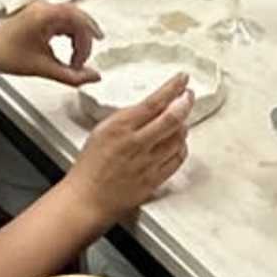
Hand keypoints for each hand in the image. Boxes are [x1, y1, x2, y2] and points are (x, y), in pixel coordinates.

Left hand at [0, 0, 101, 86]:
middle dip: (85, 39)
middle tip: (86, 58)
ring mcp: (41, 10)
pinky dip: (69, 34)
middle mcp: (44, 8)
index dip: (87, 41)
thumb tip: (91, 77)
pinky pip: (61, 21)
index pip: (79, 21)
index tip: (83, 60)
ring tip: (77, 57)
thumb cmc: (4, 53)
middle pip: (77, 17)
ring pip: (70, 19)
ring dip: (77, 37)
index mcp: (46, 14)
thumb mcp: (42, 67)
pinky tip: (68, 49)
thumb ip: (70, 75)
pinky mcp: (38, 16)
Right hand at [70, 77, 192, 221]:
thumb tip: (150, 107)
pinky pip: (177, 160)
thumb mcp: (102, 130)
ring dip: (183, 125)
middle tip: (189, 95)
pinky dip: (182, 148)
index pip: (154, 102)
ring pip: (178, 138)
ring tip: (181, 119)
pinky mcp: (154, 180)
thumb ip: (126, 118)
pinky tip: (178, 143)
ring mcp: (148, 163)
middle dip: (185, 103)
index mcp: (120, 127)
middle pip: (172, 119)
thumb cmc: (90, 166)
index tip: (181, 79)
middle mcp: (136, 144)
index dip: (172, 88)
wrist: (87, 198)